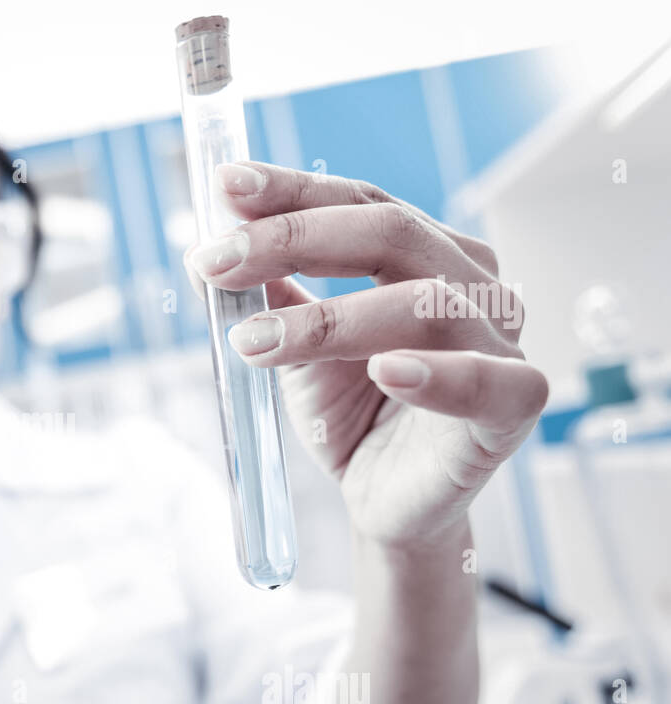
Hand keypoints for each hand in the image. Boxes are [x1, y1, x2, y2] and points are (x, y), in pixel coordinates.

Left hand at [184, 161, 547, 547]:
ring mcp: (500, 341)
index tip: (226, 185)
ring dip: (328, 319)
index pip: (362, 203)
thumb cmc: (351, 414)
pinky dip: (437, 375)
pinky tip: (385, 372)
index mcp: (427, 254)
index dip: (294, 191)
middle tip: (216, 262)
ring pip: (423, 304)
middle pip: (390, 232)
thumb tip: (206, 247)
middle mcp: (472, 283)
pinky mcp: (513, 408)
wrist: (384, 502)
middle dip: (293, 240)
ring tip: (252, 342)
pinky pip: (486, 383)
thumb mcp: (296, 346)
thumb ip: (268, 294)